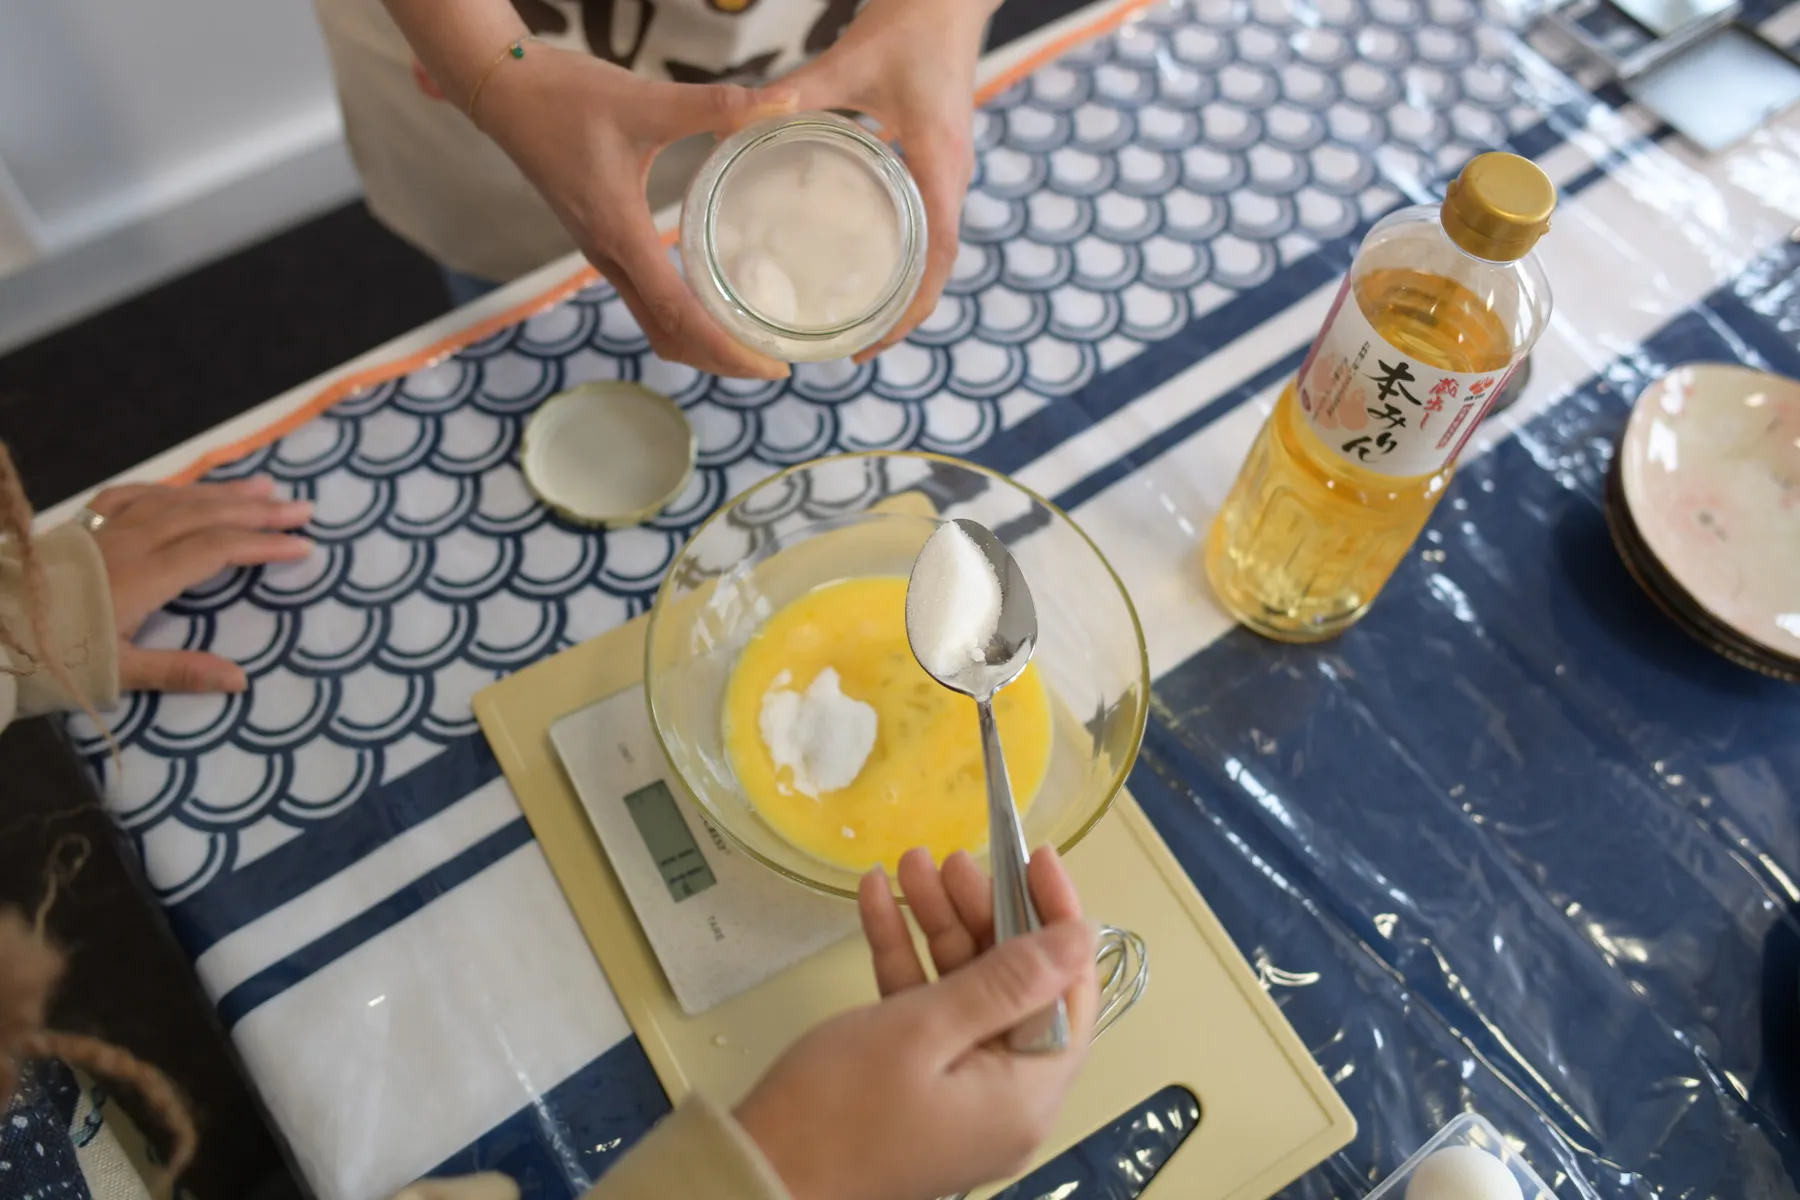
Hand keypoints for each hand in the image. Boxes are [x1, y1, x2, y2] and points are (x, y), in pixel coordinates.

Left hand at [85, 478, 312, 693]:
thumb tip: (241, 680)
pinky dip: (170, 488)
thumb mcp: (117, 672)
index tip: (303, 546)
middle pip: (205, 516)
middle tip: (302, 508)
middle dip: (258, 511)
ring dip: (223, 492)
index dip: (263, 544)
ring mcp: (107, 528)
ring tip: (264, 487)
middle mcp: (132, 542)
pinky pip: (134, 495)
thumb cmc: (53, 654)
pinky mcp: (85, 526)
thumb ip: (180, 671)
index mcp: (144, 576)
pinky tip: (186, 488)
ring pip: (176, 499)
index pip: (217, 549)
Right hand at [475, 48, 793, 379]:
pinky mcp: (602, 241)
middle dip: (720, 360)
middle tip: (774, 366)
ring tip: (752, 343)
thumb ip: (717, 105)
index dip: (727, 348)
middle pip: (669, 336)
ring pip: (655, 323)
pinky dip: (682, 317)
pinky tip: (716, 300)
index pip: (679, 314)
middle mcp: (610, 256)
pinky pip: (646, 298)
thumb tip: (785, 101)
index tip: (772, 368)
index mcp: (621, 234)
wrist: (503, 91)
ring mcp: (603, 253)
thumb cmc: (565, 97)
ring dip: (701, 343)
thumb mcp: (646, 100)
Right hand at [735, 847, 1095, 1199]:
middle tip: (950, 859)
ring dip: (938, 926)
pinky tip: (877, 902)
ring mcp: (959, 1094)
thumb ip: (1008, 981)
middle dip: (983, 914)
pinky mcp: (916, 1087)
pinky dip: (904, 959)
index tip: (1035, 858)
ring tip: (910, 864)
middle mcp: (1005, 1099)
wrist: (756, 1177)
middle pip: (1015, 986)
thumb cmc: (838, 1109)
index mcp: (1026, 1094)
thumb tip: (1080, 938)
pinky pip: (926, 1013)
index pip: (1069, 990)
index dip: (1057, 918)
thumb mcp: (924, 1029)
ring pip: (966, 991)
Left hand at [784, 0, 994, 359]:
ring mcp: (948, 171)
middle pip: (937, 268)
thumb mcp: (851, 58)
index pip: (937, 253)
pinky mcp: (938, 161)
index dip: (909, 306)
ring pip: (935, 251)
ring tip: (857, 321)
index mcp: (938, 160)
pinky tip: (864, 264)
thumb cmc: (911, 22)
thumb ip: (802, 92)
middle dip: (903, 314)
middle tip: (853, 346)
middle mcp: (951, 176)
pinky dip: (904, 258)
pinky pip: (928, 225)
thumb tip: (749, 124)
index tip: (869, 340)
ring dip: (905, 291)